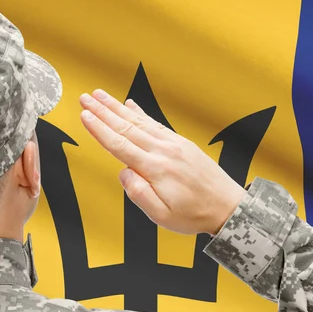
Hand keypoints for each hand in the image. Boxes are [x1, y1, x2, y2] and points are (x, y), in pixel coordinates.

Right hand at [79, 89, 246, 235]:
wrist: (228, 206)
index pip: (120, 145)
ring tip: (101, 95)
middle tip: (85, 98)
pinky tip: (130, 105)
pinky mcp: (181, 143)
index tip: (84, 115)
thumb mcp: (161, 215)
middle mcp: (163, 151)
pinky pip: (156, 123)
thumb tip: (123, 172)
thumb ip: (138, 193)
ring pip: (139, 121)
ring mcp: (173, 144)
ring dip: (117, 107)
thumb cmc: (194, 214)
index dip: (99, 129)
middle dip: (103, 111)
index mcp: (155, 169)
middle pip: (126, 127)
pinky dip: (141, 113)